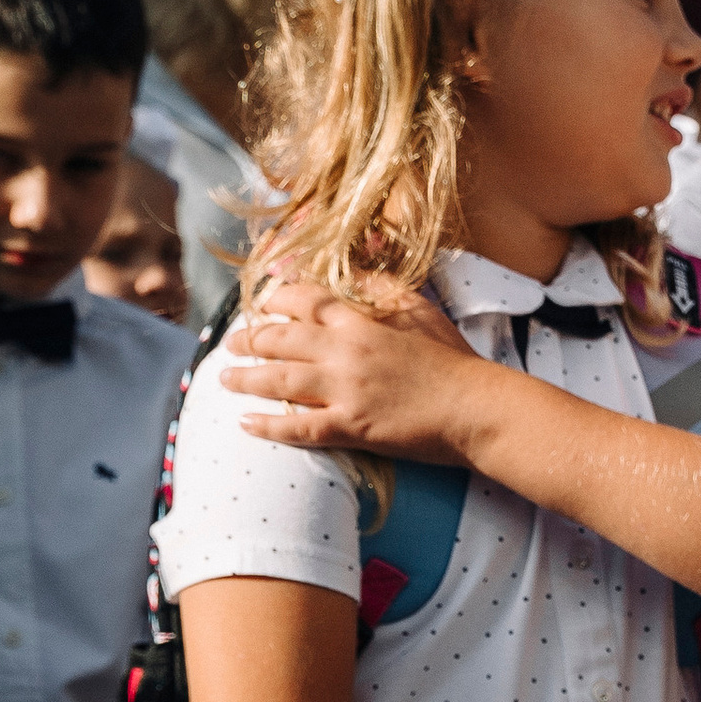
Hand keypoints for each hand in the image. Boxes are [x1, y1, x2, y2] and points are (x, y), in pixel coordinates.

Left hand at [221, 282, 480, 465]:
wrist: (475, 408)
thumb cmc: (454, 360)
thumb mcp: (421, 309)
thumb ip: (384, 289)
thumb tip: (355, 273)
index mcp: (362, 320)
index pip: (305, 301)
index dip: (276, 299)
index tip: (261, 301)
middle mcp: (345, 352)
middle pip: (280, 339)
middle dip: (249, 339)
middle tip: (232, 343)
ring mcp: (345, 391)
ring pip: (279, 381)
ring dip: (246, 378)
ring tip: (224, 379)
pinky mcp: (351, 427)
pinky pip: (299, 427)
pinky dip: (269, 426)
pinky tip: (245, 423)